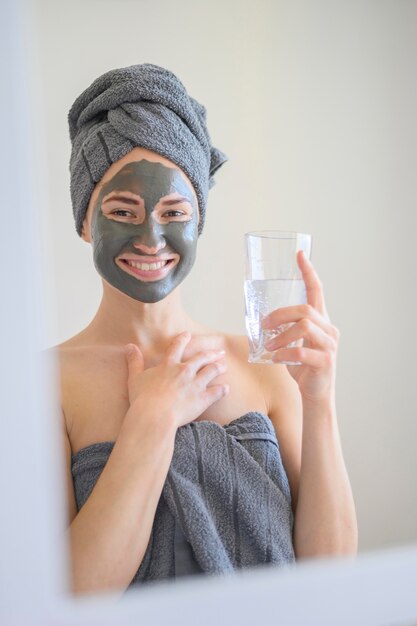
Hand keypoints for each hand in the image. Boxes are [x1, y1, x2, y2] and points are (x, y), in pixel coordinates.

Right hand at [125, 332, 228, 428]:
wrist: (155, 416)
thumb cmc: (142, 399)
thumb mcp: (134, 378)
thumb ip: (134, 361)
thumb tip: (129, 346)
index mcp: (168, 366)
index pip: (176, 347)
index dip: (182, 340)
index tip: (188, 335)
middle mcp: (184, 371)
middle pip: (200, 358)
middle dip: (210, 354)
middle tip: (219, 351)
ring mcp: (195, 385)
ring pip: (211, 372)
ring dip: (218, 367)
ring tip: (224, 365)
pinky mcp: (202, 399)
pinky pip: (216, 392)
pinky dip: (222, 390)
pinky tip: (226, 388)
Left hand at [262, 250, 339, 402]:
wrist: (316, 394)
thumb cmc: (303, 367)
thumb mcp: (294, 343)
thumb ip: (285, 329)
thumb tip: (261, 320)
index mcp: (321, 321)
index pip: (317, 290)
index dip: (308, 271)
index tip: (299, 254)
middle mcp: (329, 329)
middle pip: (305, 310)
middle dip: (280, 314)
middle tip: (264, 325)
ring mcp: (329, 345)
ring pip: (305, 327)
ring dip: (282, 335)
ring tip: (269, 345)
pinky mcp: (325, 362)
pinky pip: (302, 352)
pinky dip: (285, 354)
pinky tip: (277, 358)